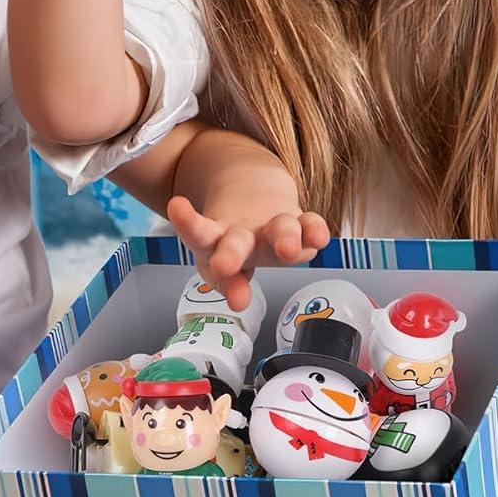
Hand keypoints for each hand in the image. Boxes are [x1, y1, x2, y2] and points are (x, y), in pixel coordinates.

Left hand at [167, 196, 331, 313]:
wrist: (254, 195)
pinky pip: (310, 224)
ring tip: (288, 250)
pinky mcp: (300, 222)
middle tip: (223, 265)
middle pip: (237, 239)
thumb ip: (231, 285)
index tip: (178, 207)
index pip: (199, 233)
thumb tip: (238, 302)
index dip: (188, 224)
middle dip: (231, 253)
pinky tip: (320, 238)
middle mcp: (245, 231)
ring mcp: (274, 225)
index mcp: (216, 238)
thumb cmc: (233, 242)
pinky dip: (316, 230)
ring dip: (285, 237)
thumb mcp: (222, 266)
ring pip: (280, 227)